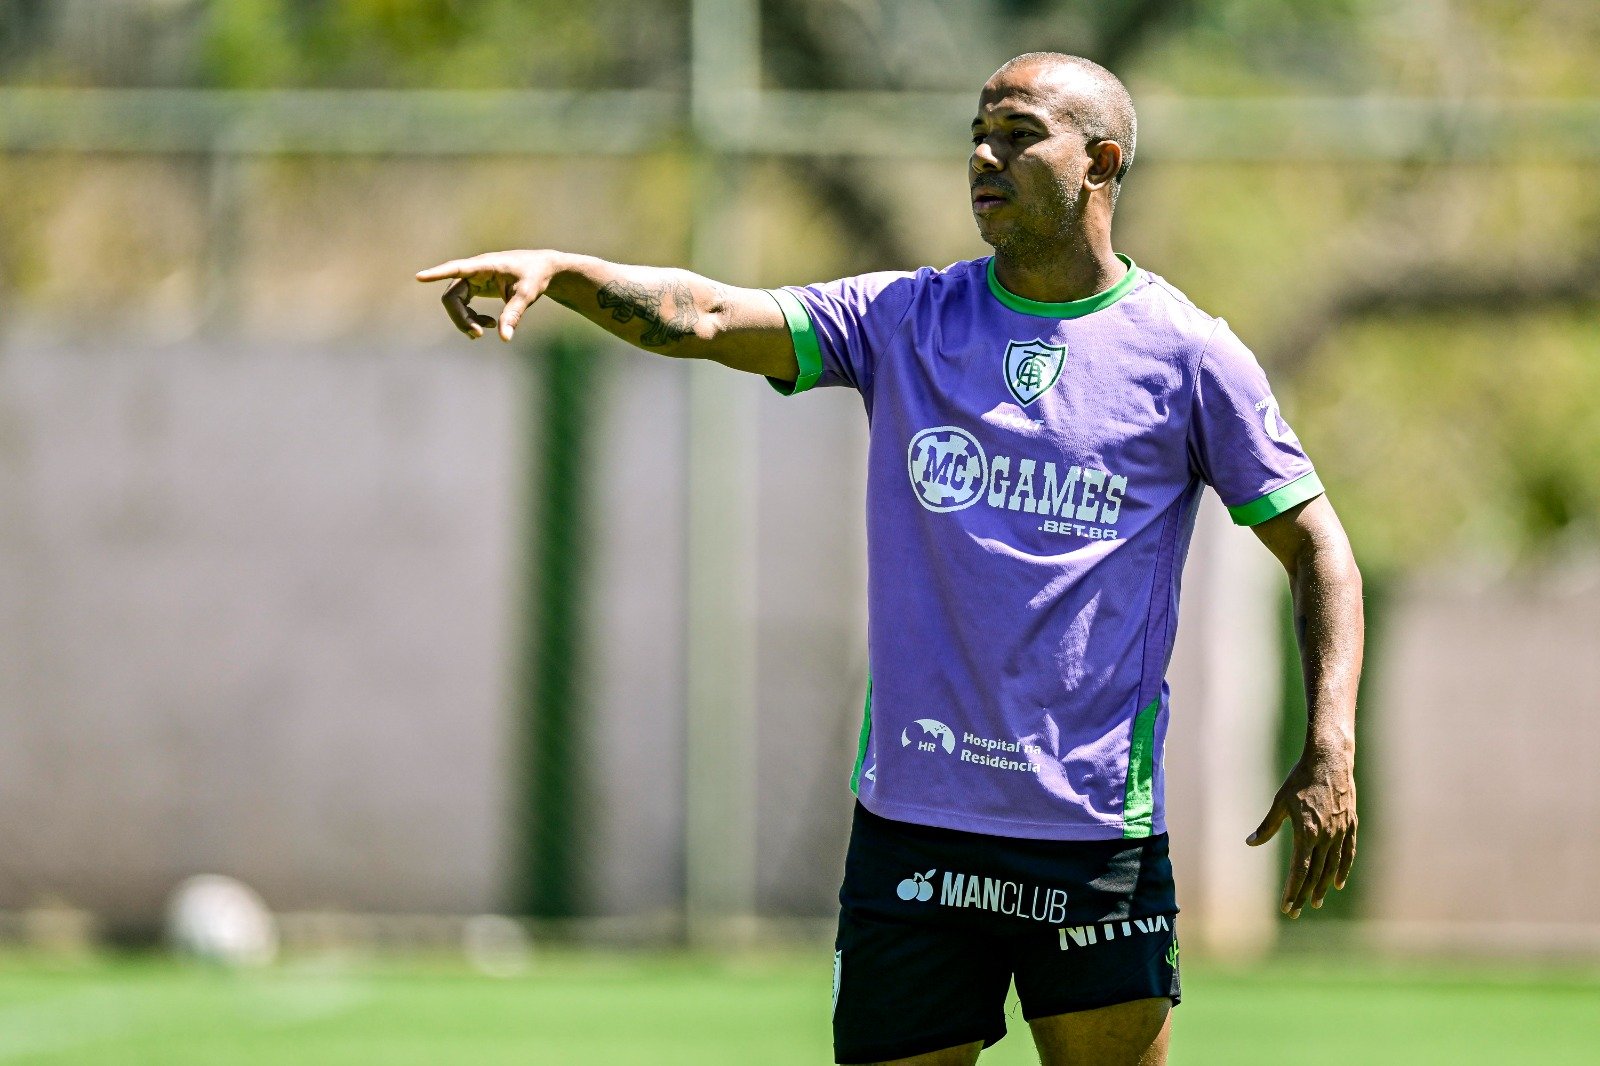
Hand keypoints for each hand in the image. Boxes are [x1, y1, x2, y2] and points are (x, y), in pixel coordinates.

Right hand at [415, 250, 562, 340]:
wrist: (543, 269)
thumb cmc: (535, 277)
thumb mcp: (526, 295)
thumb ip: (514, 315)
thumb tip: (504, 338)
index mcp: (485, 265)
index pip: (457, 268)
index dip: (437, 273)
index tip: (419, 277)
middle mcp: (475, 270)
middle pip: (452, 295)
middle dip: (460, 317)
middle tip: (477, 335)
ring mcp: (474, 278)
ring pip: (455, 302)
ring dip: (465, 319)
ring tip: (486, 330)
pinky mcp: (476, 286)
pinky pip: (463, 304)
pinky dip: (472, 318)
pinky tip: (490, 324)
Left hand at [1246, 749, 1356, 917]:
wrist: (1330, 760)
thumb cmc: (1300, 780)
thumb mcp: (1280, 803)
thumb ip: (1267, 826)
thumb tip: (1251, 842)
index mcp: (1307, 831)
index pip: (1300, 870)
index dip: (1293, 890)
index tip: (1287, 906)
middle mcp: (1326, 835)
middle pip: (1316, 873)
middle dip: (1305, 894)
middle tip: (1296, 911)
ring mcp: (1341, 831)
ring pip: (1333, 867)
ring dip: (1323, 886)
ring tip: (1315, 902)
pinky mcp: (1351, 825)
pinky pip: (1348, 853)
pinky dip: (1343, 869)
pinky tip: (1337, 882)